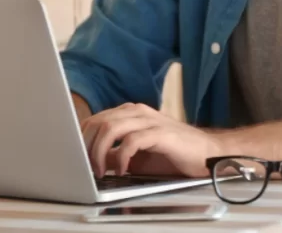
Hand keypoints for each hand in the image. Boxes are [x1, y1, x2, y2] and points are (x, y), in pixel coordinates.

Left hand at [80, 103, 226, 178]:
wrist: (206, 153)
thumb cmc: (172, 153)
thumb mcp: (136, 155)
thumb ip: (114, 153)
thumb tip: (91, 161)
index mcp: (130, 113)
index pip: (95, 119)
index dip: (81, 138)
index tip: (75, 157)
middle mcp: (138, 112)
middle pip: (99, 121)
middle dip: (86, 146)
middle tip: (85, 167)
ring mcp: (150, 120)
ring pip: (111, 127)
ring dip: (99, 151)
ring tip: (100, 170)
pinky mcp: (161, 133)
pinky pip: (132, 141)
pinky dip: (121, 157)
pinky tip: (123, 170)